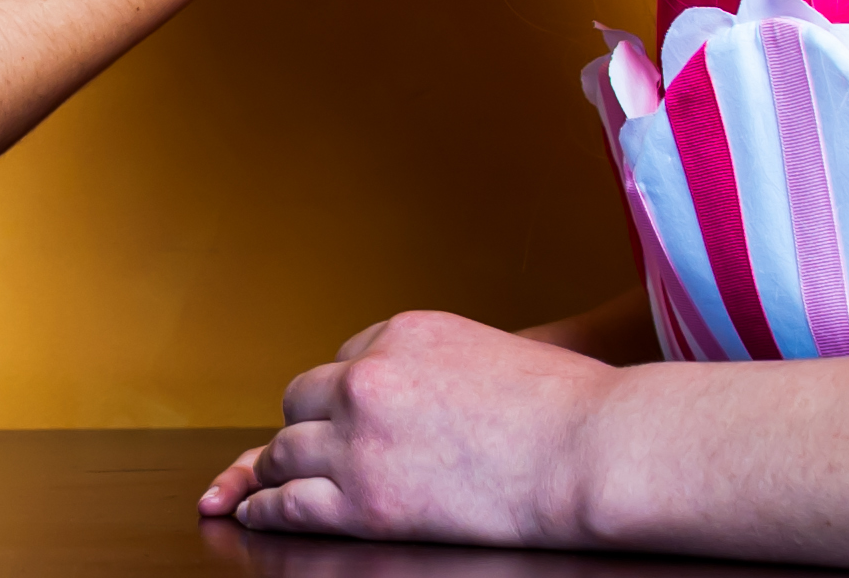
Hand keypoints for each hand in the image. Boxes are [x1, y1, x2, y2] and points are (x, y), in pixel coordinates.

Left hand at [197, 311, 613, 546]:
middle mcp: (367, 377)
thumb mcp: (493, 350)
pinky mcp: (364, 500)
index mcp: (401, 333)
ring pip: (286, 449)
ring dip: (276, 468)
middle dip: (307, 425)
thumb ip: (442, 366)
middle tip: (303, 449)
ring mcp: (359, 438)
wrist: (593, 451)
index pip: (347, 358)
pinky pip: (290, 502)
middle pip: (303, 399)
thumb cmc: (570, 408)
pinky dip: (266, 508)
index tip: (347, 413)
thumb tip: (435, 393)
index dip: (346, 392)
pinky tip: (255, 514)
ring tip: (265, 484)